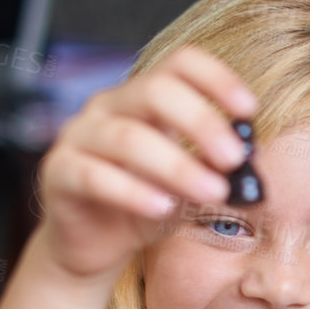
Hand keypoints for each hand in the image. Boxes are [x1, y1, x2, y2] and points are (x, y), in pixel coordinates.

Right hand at [33, 46, 258, 282]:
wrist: (95, 245)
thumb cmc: (148, 203)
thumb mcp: (191, 183)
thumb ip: (215, 166)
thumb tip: (250, 160)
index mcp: (146, 99)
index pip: (179, 64)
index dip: (216, 78)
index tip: (249, 109)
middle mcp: (110, 107)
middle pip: (155, 91)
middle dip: (201, 123)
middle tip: (234, 159)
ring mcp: (80, 136)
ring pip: (127, 137)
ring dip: (177, 165)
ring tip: (213, 192)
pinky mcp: (59, 173)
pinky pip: (93, 175)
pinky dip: (133, 192)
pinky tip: (163, 208)